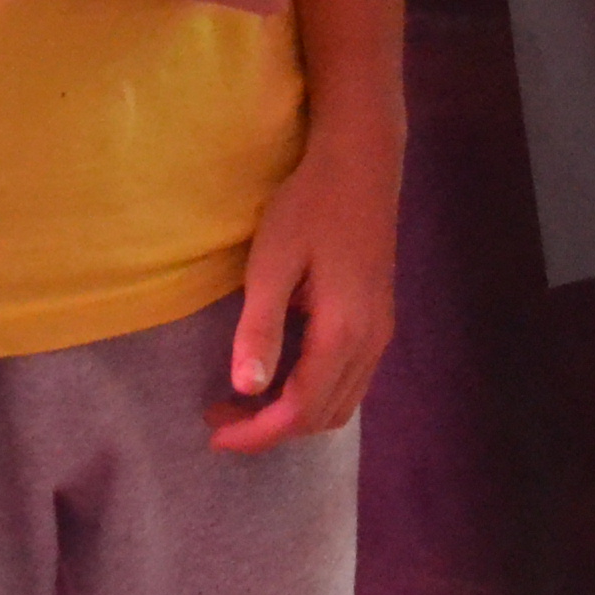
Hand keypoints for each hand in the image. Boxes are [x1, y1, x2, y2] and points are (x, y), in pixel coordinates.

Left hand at [215, 105, 400, 452]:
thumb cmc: (310, 204)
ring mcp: (381, 331)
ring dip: (293, 413)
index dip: (256, 433)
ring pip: (341, 402)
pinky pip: (350, 380)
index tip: (213, 432)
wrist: (362, 161)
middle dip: (270, 429)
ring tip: (245, 399)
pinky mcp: (379, 319)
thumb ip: (260, 327)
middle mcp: (372, 342)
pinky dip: (313, 393)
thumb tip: (246, 389)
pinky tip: (281, 371)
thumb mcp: (273, 262)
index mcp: (344, 332)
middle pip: (323, 416)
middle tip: (220, 413)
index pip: (300, 410)